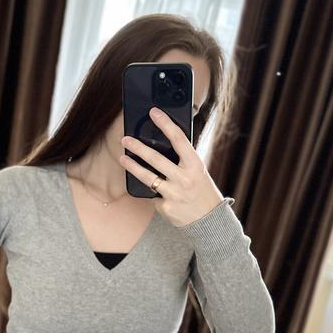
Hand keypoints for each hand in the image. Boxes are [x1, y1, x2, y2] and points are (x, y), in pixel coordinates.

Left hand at [120, 107, 224, 227]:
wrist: (209, 220)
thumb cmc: (201, 190)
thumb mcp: (197, 171)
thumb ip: (183, 159)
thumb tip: (162, 141)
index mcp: (195, 165)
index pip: (179, 139)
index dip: (165, 124)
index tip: (154, 112)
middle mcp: (185, 178)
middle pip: (156, 159)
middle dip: (138, 147)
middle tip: (125, 139)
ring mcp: (174, 194)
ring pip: (147, 178)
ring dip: (133, 167)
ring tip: (123, 158)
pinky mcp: (166, 207)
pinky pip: (153, 196)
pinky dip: (153, 193)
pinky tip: (157, 193)